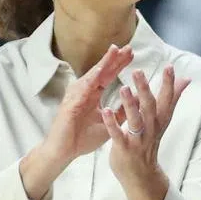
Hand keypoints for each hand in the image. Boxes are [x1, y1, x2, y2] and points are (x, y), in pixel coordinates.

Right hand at [21, 45, 131, 199]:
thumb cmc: (81, 139)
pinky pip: (84, 88)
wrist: (64, 152)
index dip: (118, 65)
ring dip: (104, 63)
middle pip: (101, 71)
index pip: (108, 76)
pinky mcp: (71, 103)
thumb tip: (136, 102)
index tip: (132, 55)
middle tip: (129, 47)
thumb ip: (120, 112)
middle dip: (115, 59)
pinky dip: (93, 78)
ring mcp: (76, 95)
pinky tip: (102, 69)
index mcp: (92, 96)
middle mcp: (84, 92)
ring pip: (93, 75)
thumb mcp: (108, 124)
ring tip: (116, 50)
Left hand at [101, 65, 190, 199]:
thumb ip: (172, 98)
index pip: (167, 100)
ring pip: (135, 120)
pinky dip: (112, 123)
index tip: (170, 67)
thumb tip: (187, 79)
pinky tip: (106, 110)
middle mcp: (151, 129)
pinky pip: (117, 135)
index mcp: (160, 120)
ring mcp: (138, 140)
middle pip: (150, 107)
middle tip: (138, 71)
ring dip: (129, 105)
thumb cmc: (149, 142)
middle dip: (145, 90)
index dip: (169, 84)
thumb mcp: (163, 120)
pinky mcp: (124, 149)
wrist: (141, 175)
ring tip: (122, 88)